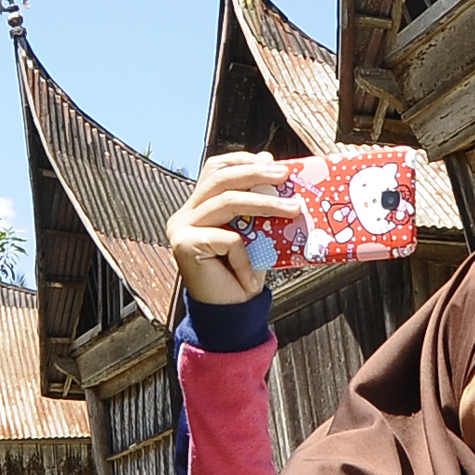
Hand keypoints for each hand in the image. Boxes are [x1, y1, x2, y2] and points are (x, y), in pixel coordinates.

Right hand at [167, 150, 300, 306]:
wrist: (230, 314)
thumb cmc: (244, 273)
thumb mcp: (255, 232)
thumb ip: (258, 204)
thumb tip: (277, 173)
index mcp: (198, 207)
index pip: (215, 170)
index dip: (242, 160)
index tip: (270, 161)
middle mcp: (185, 214)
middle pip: (220, 179)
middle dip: (255, 174)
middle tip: (284, 175)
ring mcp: (182, 228)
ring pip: (226, 202)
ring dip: (264, 204)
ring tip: (293, 209)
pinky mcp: (185, 245)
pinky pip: (227, 238)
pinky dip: (246, 255)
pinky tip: (252, 277)